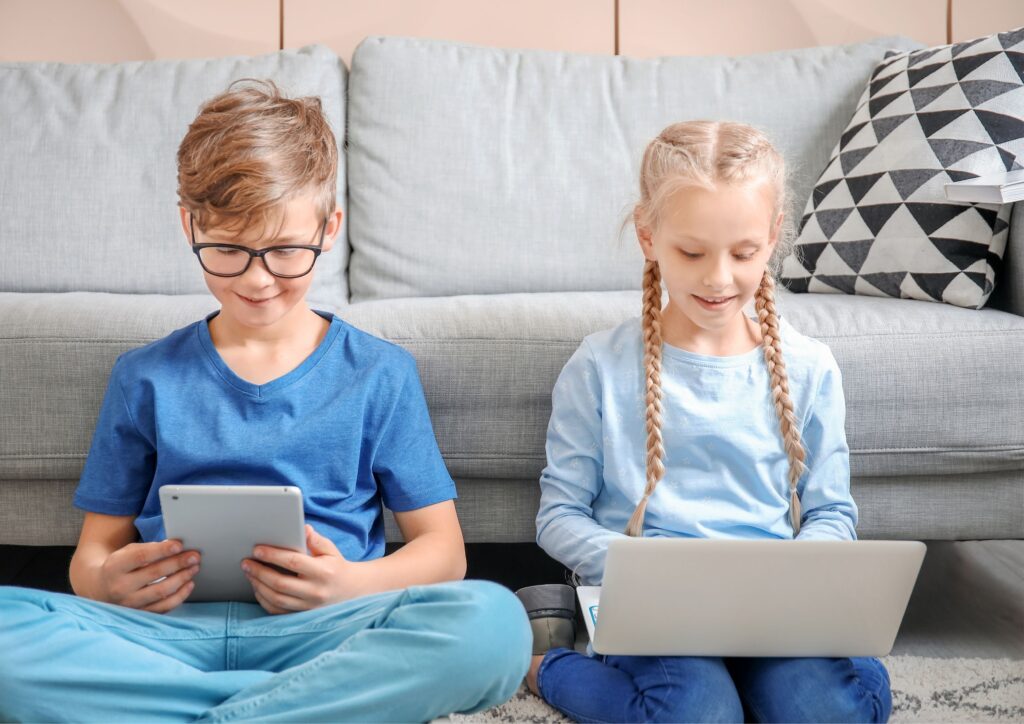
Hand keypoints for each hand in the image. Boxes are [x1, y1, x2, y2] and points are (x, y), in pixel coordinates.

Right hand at [98, 539, 199, 612]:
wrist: (100, 589)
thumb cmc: (121, 566)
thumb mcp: (127, 552)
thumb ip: (149, 548)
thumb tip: (176, 546)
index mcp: (115, 567)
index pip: (141, 557)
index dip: (162, 550)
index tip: (179, 545)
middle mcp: (120, 587)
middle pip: (154, 574)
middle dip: (178, 563)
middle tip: (195, 556)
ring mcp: (129, 604)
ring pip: (161, 592)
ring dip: (182, 578)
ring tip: (194, 568)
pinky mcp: (139, 615)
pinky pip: (164, 607)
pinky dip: (180, 596)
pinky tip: (189, 584)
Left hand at [243, 524, 362, 614]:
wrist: (350, 592)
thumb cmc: (336, 567)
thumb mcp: (330, 550)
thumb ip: (316, 540)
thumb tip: (303, 529)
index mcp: (323, 573)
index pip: (293, 562)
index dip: (273, 555)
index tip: (257, 549)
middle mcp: (315, 592)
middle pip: (280, 583)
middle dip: (259, 572)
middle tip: (246, 562)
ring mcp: (308, 607)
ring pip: (276, 599)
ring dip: (258, 585)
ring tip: (249, 573)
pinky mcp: (302, 616)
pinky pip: (277, 611)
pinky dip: (264, 600)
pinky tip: (257, 587)